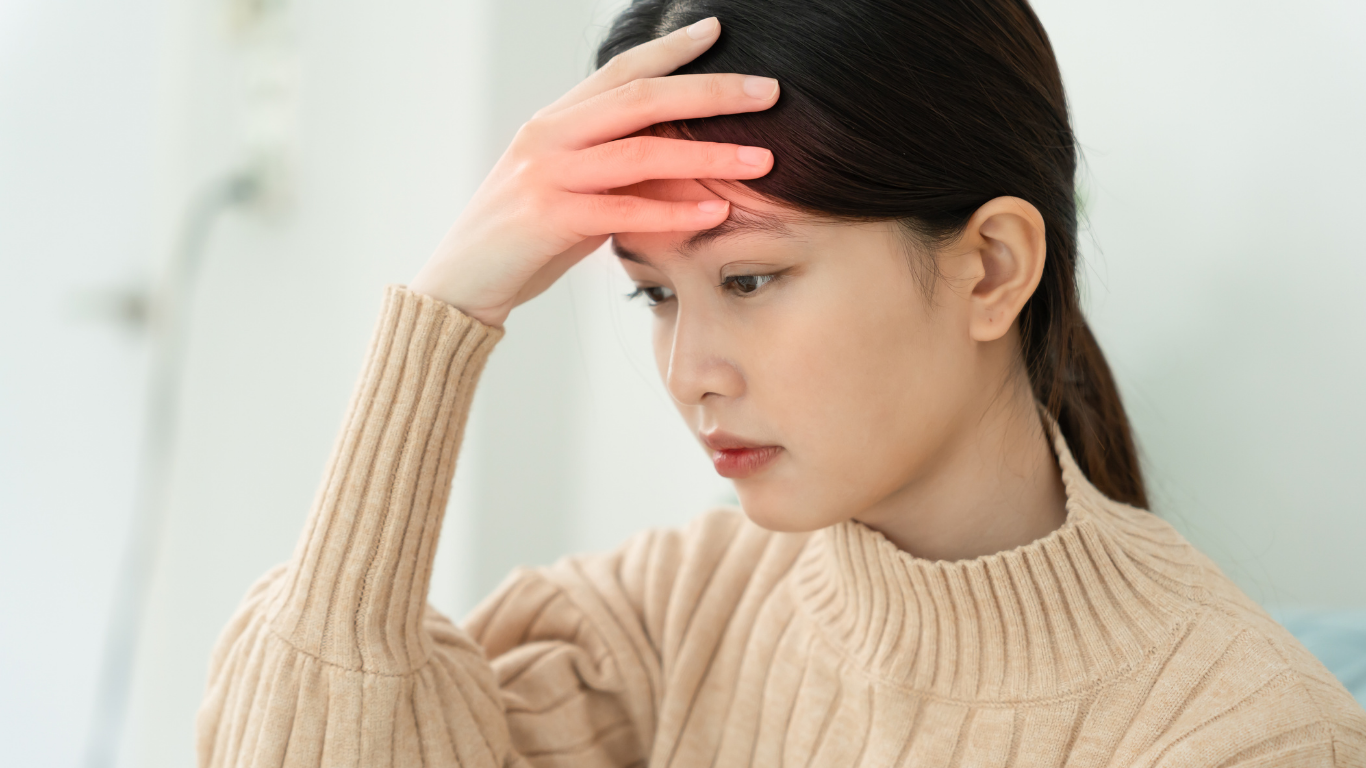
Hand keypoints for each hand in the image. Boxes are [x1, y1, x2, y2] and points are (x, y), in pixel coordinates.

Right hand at [408, 17, 777, 327]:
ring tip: (761, 159)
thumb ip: (617, 175)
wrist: (459, 284)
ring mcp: (546, 174)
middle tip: (768, 89)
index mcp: (554, 121)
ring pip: (640, 152)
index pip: (622, 71)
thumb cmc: (523, 242)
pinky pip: (623, 209)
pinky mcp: (547, 217)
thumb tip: (684, 173)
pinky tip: (716, 212)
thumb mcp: (572, 194)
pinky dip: (674, 212)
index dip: (671, 48)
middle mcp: (549, 135)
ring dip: (708, 155)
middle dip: (710, 91)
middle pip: (641, 98)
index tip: (717, 30)